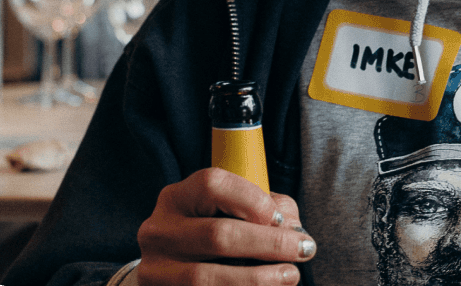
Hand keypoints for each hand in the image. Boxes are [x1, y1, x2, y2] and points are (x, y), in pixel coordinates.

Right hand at [136, 168, 315, 285]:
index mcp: (177, 197)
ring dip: (256, 279)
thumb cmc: (214, 231)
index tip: (282, 220)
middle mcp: (159, 230)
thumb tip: (292, 229)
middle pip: (217, 234)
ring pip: (206, 277)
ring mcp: (155, 269)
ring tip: (290, 276)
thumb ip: (266, 208)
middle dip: (269, 244)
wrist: (172, 272)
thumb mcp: (234, 210)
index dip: (253, 200)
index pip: (213, 185)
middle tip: (304, 250)